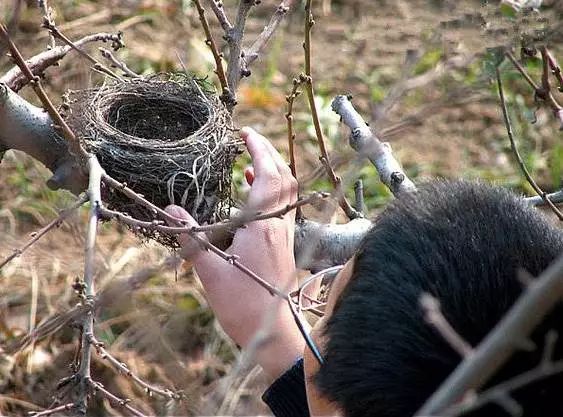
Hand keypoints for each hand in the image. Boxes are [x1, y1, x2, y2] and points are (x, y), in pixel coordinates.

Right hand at [166, 127, 304, 378]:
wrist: (270, 331)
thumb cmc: (242, 304)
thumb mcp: (210, 271)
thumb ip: (191, 238)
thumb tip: (170, 209)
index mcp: (264, 227)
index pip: (268, 176)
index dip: (260, 150)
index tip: (245, 133)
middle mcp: (279, 226)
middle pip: (283, 178)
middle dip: (269, 153)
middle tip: (249, 138)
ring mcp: (285, 235)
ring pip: (286, 192)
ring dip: (272, 171)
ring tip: (251, 158)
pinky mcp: (284, 245)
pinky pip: (282, 208)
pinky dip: (270, 192)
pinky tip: (253, 193)